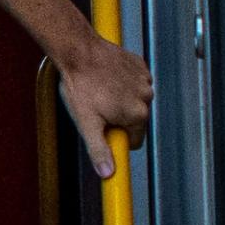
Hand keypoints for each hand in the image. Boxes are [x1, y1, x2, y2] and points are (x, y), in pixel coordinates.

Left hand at [52, 34, 153, 179]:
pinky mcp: (140, 65)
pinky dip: (122, 81)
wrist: (78, 51)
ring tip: (99, 90)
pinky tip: (106, 77)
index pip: (134, 140)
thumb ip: (99, 150)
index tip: (103, 130)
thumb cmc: (80, 86)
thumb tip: (107, 174)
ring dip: (121, 99)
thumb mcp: (86, 124)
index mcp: (137, 115)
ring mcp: (145, 80)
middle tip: (96, 107)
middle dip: (118, 118)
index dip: (116, 138)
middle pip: (134, 120)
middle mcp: (146, 98)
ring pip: (134, 100)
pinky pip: (133, 81)